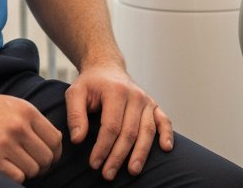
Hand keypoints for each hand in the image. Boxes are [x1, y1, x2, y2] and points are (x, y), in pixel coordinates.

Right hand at [0, 88, 62, 183]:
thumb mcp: (10, 104)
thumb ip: (30, 120)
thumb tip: (50, 140)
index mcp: (26, 111)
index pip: (55, 139)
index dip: (54, 153)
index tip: (49, 158)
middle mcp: (19, 126)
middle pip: (46, 157)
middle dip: (43, 166)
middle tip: (33, 167)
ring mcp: (5, 143)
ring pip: (32, 169)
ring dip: (27, 172)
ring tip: (17, 167)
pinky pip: (16, 178)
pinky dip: (15, 178)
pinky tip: (6, 171)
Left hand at [64, 63, 172, 178]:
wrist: (106, 68)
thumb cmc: (91, 84)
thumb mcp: (75, 93)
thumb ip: (75, 115)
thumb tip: (78, 139)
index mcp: (115, 91)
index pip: (111, 126)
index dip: (103, 147)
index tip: (94, 164)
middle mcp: (134, 95)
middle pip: (129, 131)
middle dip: (118, 156)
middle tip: (108, 174)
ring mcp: (146, 100)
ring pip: (147, 130)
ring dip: (141, 153)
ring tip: (133, 171)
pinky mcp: (153, 105)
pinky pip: (163, 120)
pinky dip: (167, 134)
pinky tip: (166, 148)